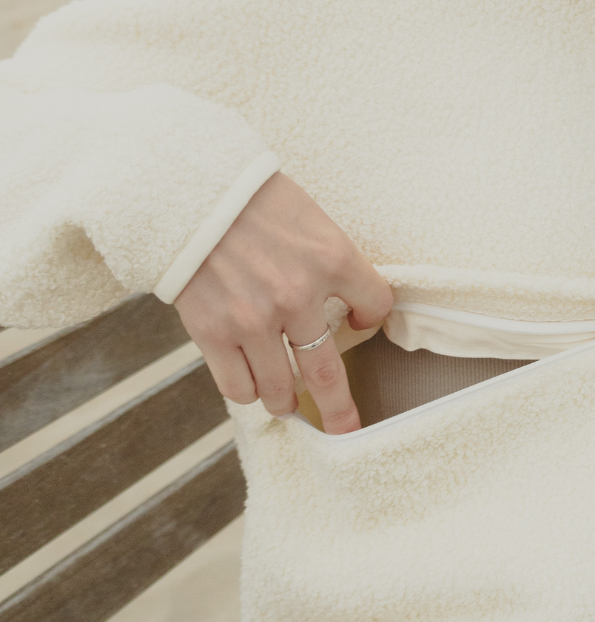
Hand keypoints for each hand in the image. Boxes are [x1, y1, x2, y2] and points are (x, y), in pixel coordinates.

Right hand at [174, 172, 391, 433]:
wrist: (190, 192)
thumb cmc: (255, 199)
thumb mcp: (311, 219)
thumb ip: (330, 262)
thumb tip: (344, 298)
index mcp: (333, 258)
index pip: (376, 304)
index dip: (372, 315)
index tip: (363, 318)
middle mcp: (299, 295)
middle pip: (328, 373)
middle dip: (340, 409)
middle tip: (348, 429)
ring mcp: (255, 320)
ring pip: (280, 389)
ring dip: (286, 402)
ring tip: (288, 403)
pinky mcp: (214, 334)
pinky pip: (238, 387)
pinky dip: (248, 392)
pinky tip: (252, 387)